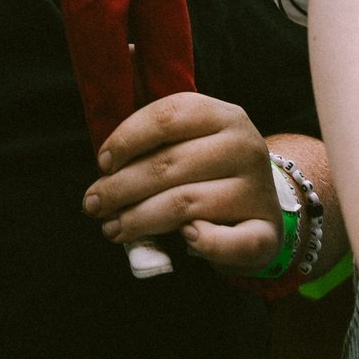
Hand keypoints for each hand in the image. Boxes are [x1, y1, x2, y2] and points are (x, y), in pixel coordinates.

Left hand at [82, 95, 278, 274]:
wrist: (260, 210)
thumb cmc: (209, 172)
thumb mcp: (191, 140)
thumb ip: (156, 134)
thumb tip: (113, 125)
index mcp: (223, 116)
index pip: (167, 116)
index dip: (127, 139)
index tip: (102, 164)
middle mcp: (245, 147)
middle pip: (168, 164)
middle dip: (120, 188)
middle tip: (93, 204)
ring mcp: (257, 190)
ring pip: (184, 204)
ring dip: (138, 219)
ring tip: (112, 227)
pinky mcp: (265, 232)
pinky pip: (229, 242)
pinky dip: (204, 242)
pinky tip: (184, 238)